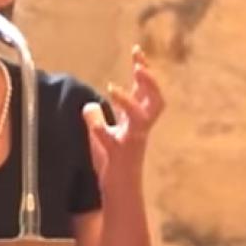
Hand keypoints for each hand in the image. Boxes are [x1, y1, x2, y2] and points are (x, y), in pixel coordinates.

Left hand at [81, 45, 163, 197]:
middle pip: (156, 101)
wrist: (117, 194)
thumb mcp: (101, 136)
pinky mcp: (120, 158)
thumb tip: (89, 105)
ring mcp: (132, 143)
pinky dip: (103, 131)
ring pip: (142, 120)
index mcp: (136, 122)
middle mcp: (139, 130)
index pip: (145, 91)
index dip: (144, 71)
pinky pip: (115, 143)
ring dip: (129, 103)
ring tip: (114, 89)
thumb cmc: (112, 165)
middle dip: (150, 82)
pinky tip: (94, 125)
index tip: (138, 51)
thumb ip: (97, 118)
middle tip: (140, 66)